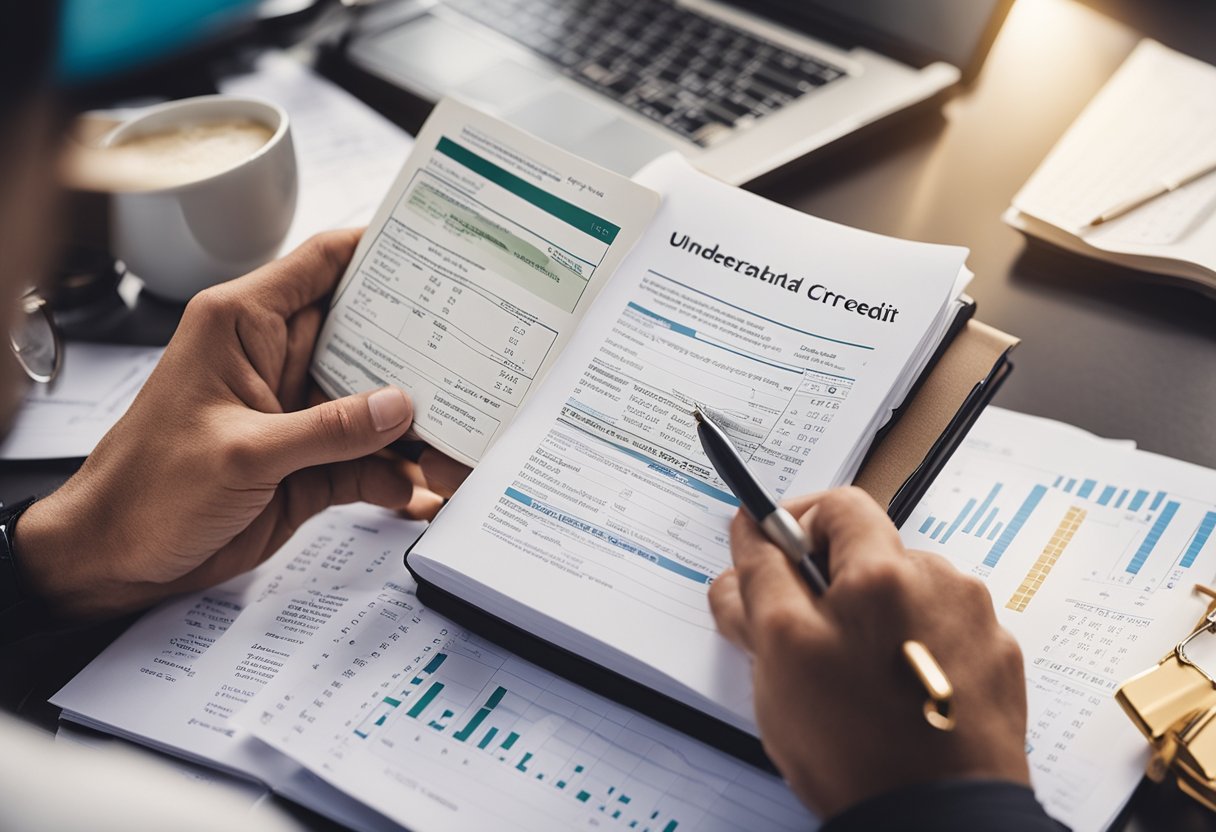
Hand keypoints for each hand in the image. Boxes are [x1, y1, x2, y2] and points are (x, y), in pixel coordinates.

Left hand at [18, 230, 469, 618]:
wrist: (116, 562)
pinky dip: (398, 478)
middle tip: (481, 354)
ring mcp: (297, 415)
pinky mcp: (308, 465)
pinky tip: (427, 494)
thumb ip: (327, 429)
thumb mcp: (241, 452)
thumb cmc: (146, 488)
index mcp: (245, 326)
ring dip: (418, 427)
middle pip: (368, 336)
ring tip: (463, 444)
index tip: (442, 248)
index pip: (324, 264)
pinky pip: (368, 462)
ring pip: (377, 406)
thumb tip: (401, 406)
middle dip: (423, 349)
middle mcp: (277, 361)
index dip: (381, 249)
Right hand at [709, 486, 1028, 818]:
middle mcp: (943, 585)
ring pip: (903, 598)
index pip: (836, 505)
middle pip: (869, 555)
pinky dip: (909, 653)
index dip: (795, 522)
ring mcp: (977, 626)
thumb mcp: (777, 652)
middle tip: (798, 638)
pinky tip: (890, 699)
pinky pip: (939, 636)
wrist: (937, 822)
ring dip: (870, 622)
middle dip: (828, 586)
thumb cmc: (857, 746)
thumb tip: (750, 532)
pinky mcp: (998, 665)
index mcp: (885, 571)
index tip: (772, 551)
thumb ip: (758, 578)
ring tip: (850, 681)